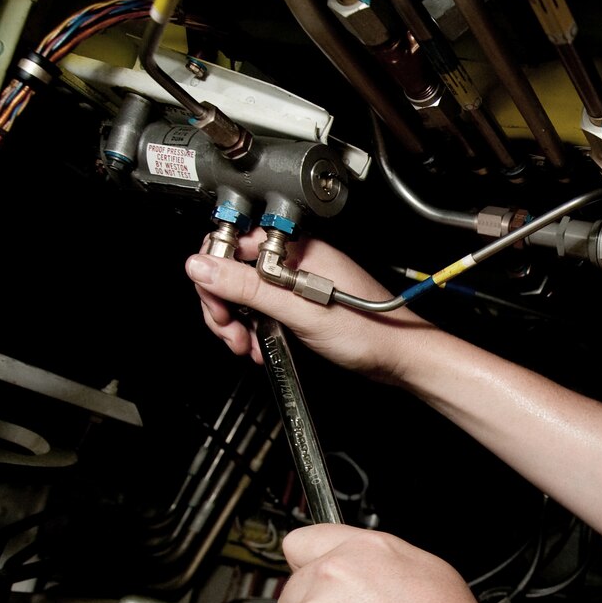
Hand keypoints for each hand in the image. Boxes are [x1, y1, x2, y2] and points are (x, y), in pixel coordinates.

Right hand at [185, 231, 433, 380]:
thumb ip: (249, 287)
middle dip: (223, 304)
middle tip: (229, 331)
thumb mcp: (299, 309)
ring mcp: (297, 283)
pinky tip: (259, 345)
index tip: (217, 305)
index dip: (215, 275)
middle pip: (233, 271)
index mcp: (297, 249)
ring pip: (245, 294)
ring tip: (244, 344)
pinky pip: (262, 309)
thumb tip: (201, 266)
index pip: (233, 246)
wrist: (400, 356)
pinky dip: (253, 328)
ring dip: (236, 322)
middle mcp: (295, 261)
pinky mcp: (300, 304)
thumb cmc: (367, 329)